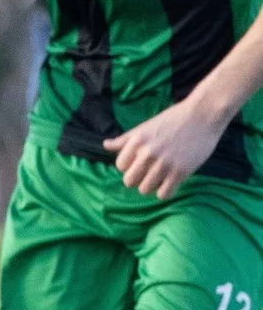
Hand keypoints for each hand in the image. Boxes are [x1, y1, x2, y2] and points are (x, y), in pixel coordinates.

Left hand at [106, 103, 229, 199]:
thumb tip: (106, 145)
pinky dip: (165, 192)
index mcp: (136, 141)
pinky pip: (164, 194)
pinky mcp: (181, 172)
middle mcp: (147, 153)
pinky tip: (170, 183)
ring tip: (160, 178)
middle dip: (138, 179)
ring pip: (145, 190)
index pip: (120, 166)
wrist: (203, 115)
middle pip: (129, 181)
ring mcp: (164, 164)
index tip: (139, 163)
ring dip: (151, 186)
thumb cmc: (173, 119)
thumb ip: (126, 139)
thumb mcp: (145, 126)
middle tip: (148, 173)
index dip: (129, 166)